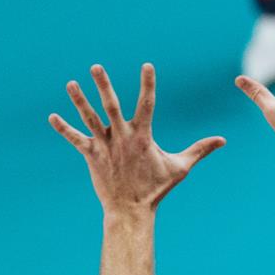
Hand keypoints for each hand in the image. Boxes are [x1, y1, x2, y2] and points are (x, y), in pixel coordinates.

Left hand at [49, 64, 224, 212]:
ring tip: (70, 84)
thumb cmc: (156, 188)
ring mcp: (104, 146)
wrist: (131, 209)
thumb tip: (223, 140)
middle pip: (110, 105)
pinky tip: (52, 117)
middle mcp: (121, 137)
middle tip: (96, 66)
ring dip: (79, 101)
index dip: (148, 84)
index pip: (147, 104)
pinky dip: (63, 129)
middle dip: (103, 85)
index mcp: (143, 137)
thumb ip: (200, 150)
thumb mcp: (181, 168)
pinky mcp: (91, 156)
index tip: (147, 65)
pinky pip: (74, 139)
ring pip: (89, 118)